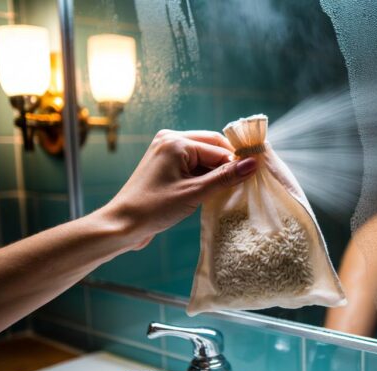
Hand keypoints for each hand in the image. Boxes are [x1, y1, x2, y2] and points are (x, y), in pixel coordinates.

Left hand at [97, 129, 257, 249]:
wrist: (122, 224)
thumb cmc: (154, 208)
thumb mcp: (194, 193)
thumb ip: (225, 177)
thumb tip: (253, 164)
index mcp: (176, 141)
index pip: (218, 148)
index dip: (236, 163)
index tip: (254, 177)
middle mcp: (170, 139)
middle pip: (212, 147)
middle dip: (227, 165)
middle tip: (243, 184)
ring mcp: (166, 151)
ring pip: (204, 157)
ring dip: (216, 172)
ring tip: (227, 191)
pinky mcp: (165, 164)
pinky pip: (193, 164)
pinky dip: (204, 176)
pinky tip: (211, 191)